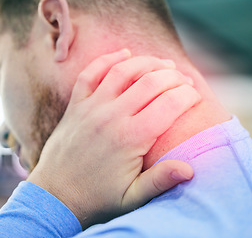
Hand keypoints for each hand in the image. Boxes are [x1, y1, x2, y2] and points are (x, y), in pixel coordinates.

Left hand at [27, 49, 200, 228]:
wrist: (55, 195)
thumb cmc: (96, 198)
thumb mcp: (131, 198)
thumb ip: (160, 181)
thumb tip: (189, 169)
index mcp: (131, 138)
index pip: (170, 104)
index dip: (188, 95)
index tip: (196, 95)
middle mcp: (112, 116)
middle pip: (151, 81)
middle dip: (174, 76)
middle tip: (185, 79)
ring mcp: (91, 107)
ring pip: (124, 70)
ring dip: (147, 62)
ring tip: (164, 64)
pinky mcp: (77, 105)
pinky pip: (91, 73)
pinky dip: (108, 59)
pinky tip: (124, 54)